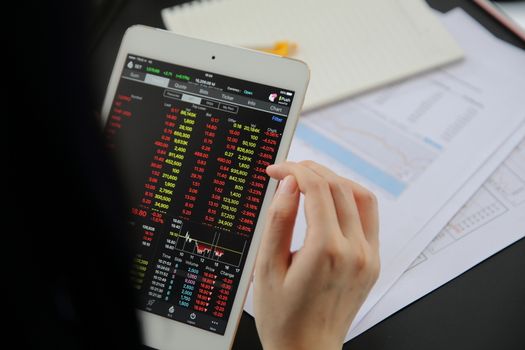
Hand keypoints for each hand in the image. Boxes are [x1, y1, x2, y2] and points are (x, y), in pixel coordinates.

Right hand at [254, 161, 379, 349]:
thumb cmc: (283, 317)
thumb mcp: (267, 268)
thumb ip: (279, 221)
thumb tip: (288, 185)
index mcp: (326, 251)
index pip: (316, 189)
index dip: (294, 171)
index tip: (276, 170)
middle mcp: (355, 251)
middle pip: (338, 186)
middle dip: (311, 170)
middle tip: (289, 170)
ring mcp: (369, 256)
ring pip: (360, 195)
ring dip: (335, 179)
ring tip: (310, 179)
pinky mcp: (374, 262)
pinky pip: (369, 216)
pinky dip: (350, 198)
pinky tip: (331, 200)